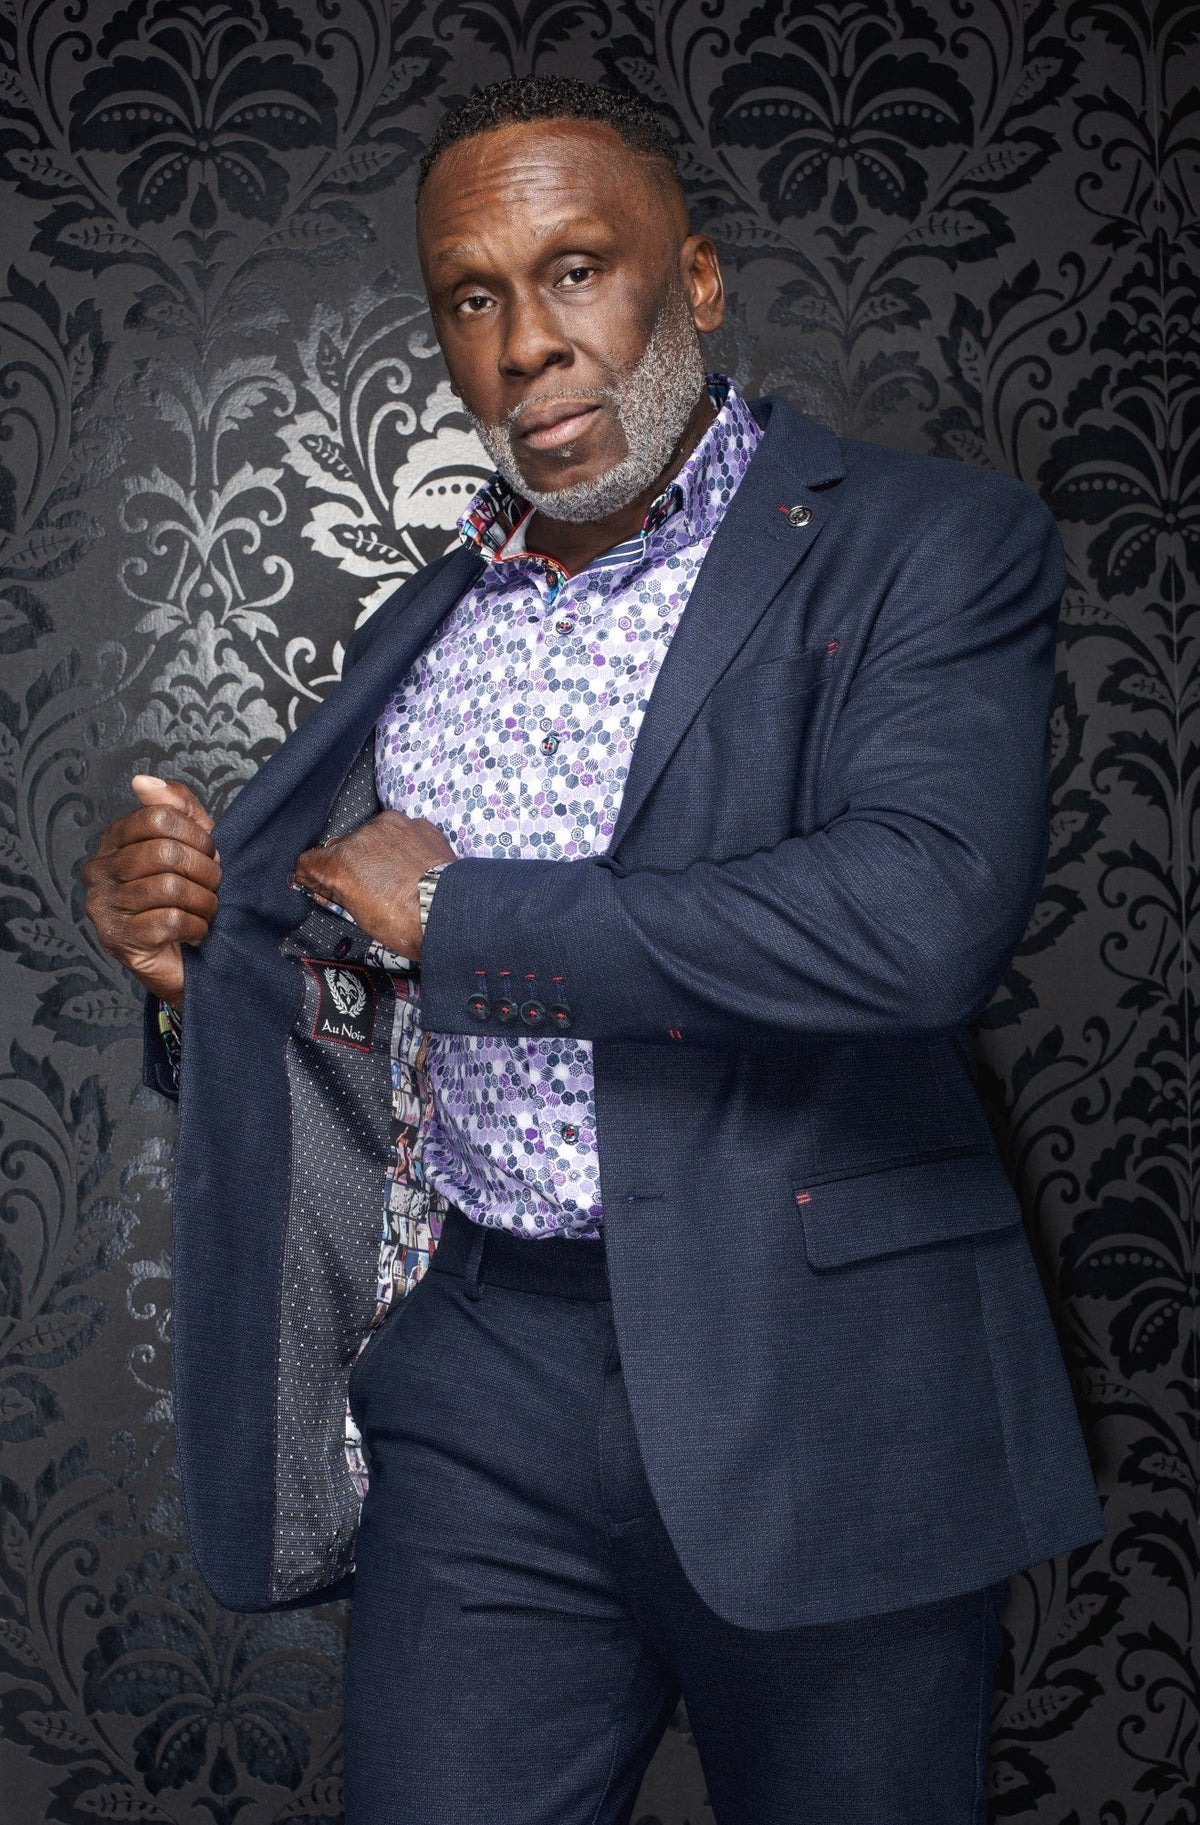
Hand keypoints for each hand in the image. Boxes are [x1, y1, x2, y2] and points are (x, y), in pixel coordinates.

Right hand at [81, 776, 220, 1012]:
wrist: (183, 960)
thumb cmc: (186, 899)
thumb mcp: (190, 846)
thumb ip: (176, 809)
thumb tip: (143, 781)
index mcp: (114, 841)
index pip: (157, 817)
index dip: (196, 835)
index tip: (210, 853)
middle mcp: (99, 870)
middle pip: (165, 852)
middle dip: (205, 872)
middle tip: (213, 887)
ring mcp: (103, 905)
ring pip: (170, 888)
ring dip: (204, 903)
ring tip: (206, 911)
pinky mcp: (118, 938)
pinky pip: (170, 921)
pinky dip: (196, 927)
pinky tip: (196, 932)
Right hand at [293, 810, 455, 960]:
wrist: (451, 911)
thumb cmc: (406, 924)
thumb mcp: (360, 916)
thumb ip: (340, 893)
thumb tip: (328, 887)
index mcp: (341, 862)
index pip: (309, 862)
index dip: (314, 876)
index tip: (322, 885)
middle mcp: (362, 835)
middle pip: (343, 847)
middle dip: (351, 864)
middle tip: (367, 886)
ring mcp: (392, 826)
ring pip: (373, 835)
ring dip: (377, 851)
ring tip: (395, 875)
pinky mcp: (418, 824)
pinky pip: (401, 832)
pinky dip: (403, 845)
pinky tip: (413, 865)